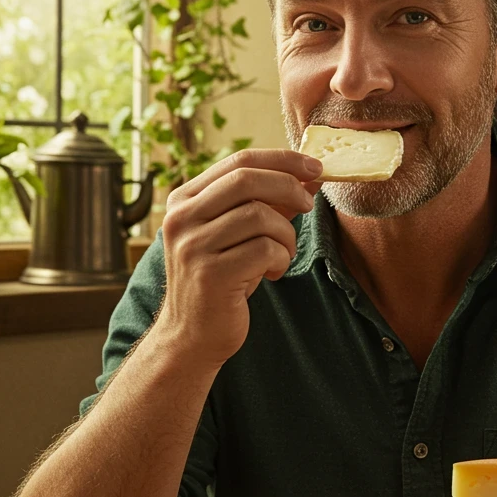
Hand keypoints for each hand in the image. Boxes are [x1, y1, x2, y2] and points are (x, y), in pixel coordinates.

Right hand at [155, 148, 322, 368]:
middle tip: (308, 204)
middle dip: (288, 187)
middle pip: (247, 180)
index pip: (238, 162)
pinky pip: (264, 250)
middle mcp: (181, 218)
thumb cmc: (220, 282)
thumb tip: (307, 178)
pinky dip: (280, 259)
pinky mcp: (211, 274)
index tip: (314, 166)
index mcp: (184, 200)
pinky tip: (272, 273)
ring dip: (285, 235)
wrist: (192, 336)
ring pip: (259, 216)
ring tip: (281, 254)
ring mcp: (193, 246)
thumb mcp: (238, 236)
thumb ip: (264, 204)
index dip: (282, 160)